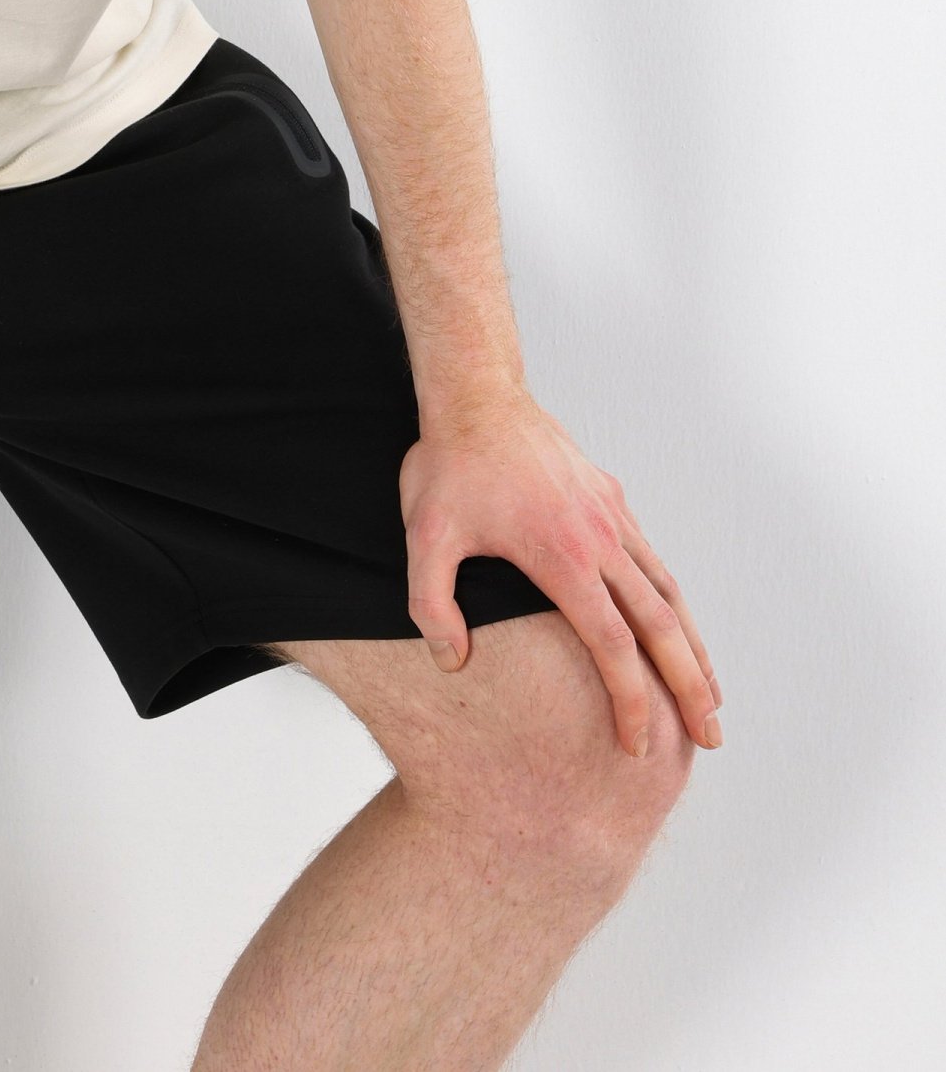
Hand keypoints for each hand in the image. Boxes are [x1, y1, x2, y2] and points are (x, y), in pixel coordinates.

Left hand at [400, 392, 721, 757]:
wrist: (477, 392)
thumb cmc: (448, 464)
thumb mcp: (424, 537)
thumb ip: (432, 606)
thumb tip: (453, 662)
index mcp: (563, 558)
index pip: (614, 646)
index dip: (631, 701)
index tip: (639, 744)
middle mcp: (601, 540)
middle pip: (663, 627)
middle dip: (690, 688)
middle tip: (711, 737)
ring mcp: (611, 516)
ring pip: (669, 592)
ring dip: (694, 647)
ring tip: (710, 693)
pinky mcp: (610, 498)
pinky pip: (652, 559)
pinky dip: (673, 601)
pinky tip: (674, 625)